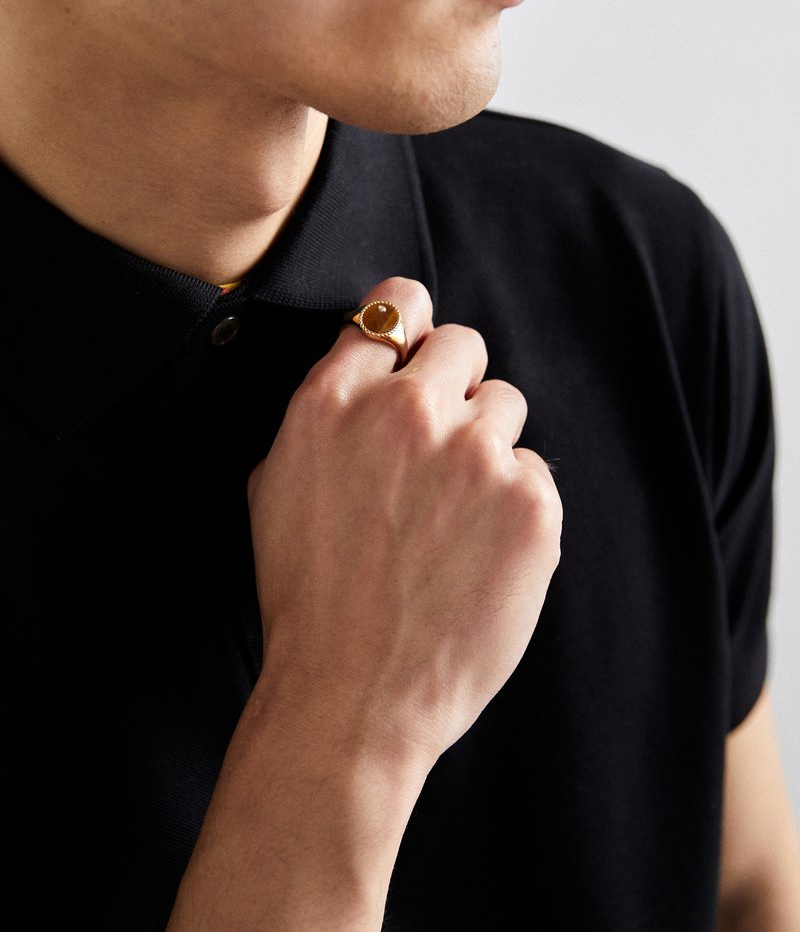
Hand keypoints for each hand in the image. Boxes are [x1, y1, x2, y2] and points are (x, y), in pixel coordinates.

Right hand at [247, 276, 561, 766]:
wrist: (352, 696)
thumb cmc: (307, 596)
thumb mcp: (277, 481)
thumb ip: (327, 407)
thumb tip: (372, 359)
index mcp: (335, 401)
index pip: (397, 304)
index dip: (411, 327)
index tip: (417, 350)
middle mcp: (406, 412)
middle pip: (464, 344)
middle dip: (454, 385)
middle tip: (438, 450)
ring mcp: (475, 455)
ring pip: (505, 407)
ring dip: (486, 446)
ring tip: (451, 517)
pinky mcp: (531, 503)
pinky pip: (533, 470)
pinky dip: (514, 505)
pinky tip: (477, 553)